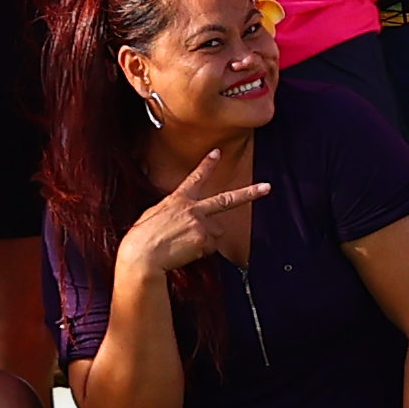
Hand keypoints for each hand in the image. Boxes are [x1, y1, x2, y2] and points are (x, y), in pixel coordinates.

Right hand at [121, 145, 259, 280]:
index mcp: (178, 200)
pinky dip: (200, 252)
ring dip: (204, 240)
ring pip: (215, 233)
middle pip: (226, 199)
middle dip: (249, 193)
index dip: (207, 165)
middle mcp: (192, 208)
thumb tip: (187, 217)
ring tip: (182, 245)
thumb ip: (175, 211)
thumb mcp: (155, 215)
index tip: (217, 152)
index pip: (195, 178)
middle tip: (267, 188)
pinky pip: (210, 248)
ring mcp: (200, 223)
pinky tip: (184, 252)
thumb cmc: (142, 238)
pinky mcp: (204, 239)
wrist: (142, 255)